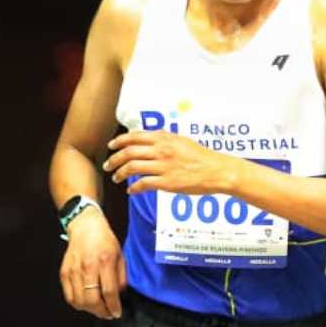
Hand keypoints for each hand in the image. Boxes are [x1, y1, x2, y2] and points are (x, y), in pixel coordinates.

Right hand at [59, 207, 126, 318]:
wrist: (85, 227)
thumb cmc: (104, 240)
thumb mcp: (120, 256)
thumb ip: (121, 277)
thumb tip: (118, 296)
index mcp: (104, 262)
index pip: (109, 292)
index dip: (113, 307)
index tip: (116, 313)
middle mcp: (88, 267)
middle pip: (92, 300)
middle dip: (102, 312)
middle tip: (108, 314)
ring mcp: (74, 270)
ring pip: (80, 301)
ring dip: (90, 310)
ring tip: (97, 308)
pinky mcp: (64, 272)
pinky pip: (69, 296)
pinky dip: (78, 304)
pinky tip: (85, 302)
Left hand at [103, 130, 233, 194]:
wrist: (218, 171)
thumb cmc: (201, 156)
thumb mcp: (181, 140)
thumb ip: (164, 137)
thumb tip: (148, 136)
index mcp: (164, 139)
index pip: (134, 137)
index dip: (119, 141)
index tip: (111, 146)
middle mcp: (161, 151)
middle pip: (129, 152)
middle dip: (114, 159)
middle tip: (108, 165)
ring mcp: (164, 167)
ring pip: (132, 168)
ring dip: (120, 174)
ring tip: (116, 178)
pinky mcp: (167, 183)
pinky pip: (143, 184)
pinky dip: (133, 188)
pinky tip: (131, 190)